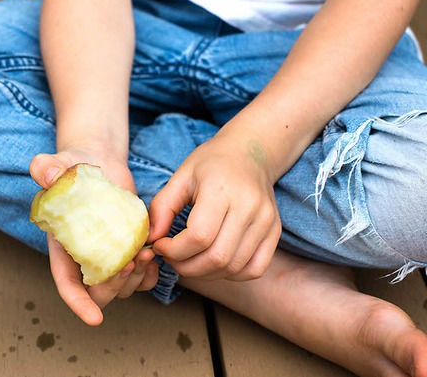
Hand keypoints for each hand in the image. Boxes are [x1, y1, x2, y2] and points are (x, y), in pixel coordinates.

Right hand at [29, 148, 158, 324]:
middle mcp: (86, 257)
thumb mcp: (55, 165)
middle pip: (99, 292)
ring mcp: (110, 255)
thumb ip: (45, 168)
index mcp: (64, 247)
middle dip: (114, 287)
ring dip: (135, 279)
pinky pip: (141, 275)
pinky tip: (155, 258)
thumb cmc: (72, 167)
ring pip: (123, 287)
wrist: (96, 163)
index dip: (78, 303)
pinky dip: (150, 274)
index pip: (67, 283)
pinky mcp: (130, 247)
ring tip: (147, 255)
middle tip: (129, 263)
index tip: (94, 318)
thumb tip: (46, 173)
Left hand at [148, 129, 281, 281]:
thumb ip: (162, 207)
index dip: (174, 250)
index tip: (161, 245)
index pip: (199, 236)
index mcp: (221, 190)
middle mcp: (249, 207)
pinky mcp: (275, 232)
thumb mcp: (181, 177)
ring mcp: (266, 221)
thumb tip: (151, 240)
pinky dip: (231, 274)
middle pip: (217, 257)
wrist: (250, 152)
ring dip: (205, 273)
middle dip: (186, 266)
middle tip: (172, 257)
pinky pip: (254, 269)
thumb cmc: (211, 163)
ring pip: (234, 267)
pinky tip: (214, 262)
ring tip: (189, 259)